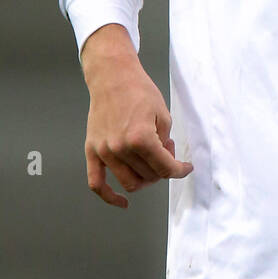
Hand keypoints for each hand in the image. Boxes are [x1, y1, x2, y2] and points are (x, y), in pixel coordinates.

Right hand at [81, 25, 192, 208]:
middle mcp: (120, 148)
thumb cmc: (139, 91)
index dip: (180, 170)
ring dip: (145, 178)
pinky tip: (122, 202)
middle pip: (149, 176)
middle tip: (165, 150)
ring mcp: (104, 151)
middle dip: (163, 168)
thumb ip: (165, 143)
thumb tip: (164, 160)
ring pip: (129, 183)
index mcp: (141, 138)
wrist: (112, 77)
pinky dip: (109, 196)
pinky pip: (96, 183)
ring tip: (149, 161)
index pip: (165, 168)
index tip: (185, 168)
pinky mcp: (92, 151)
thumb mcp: (163, 115)